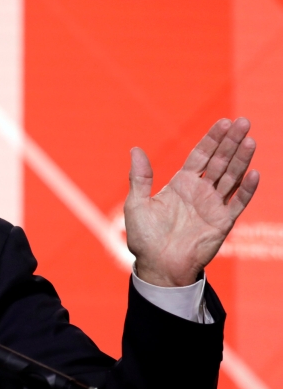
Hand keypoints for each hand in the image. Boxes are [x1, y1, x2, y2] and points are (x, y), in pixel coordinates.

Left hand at [125, 118, 258, 286]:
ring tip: (250, 140)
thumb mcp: (137, 204)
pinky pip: (237, 203)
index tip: (224, 122)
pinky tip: (253, 173)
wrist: (157, 266)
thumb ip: (140, 177)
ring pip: (232, 177)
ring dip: (242, 159)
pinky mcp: (222, 223)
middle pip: (220, 161)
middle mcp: (200, 192)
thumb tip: (135, 149)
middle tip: (244, 122)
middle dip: (231, 142)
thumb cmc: (144, 238)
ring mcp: (213, 206)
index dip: (212, 139)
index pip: (200, 156)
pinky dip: (246, 189)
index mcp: (181, 184)